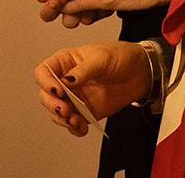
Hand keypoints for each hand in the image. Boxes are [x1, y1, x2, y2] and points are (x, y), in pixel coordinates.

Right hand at [34, 41, 149, 137]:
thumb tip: (67, 81)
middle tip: (66, 108)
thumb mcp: (101, 57)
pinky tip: (82, 126)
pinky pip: (72, 123)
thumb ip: (83, 70)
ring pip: (57, 112)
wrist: (140, 72)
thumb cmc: (120, 56)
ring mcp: (74, 97)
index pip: (44, 71)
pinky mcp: (84, 111)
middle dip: (52, 104)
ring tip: (76, 120)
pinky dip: (74, 128)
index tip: (57, 90)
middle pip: (46, 95)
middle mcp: (66, 81)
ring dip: (63, 119)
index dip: (45, 82)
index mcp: (66, 61)